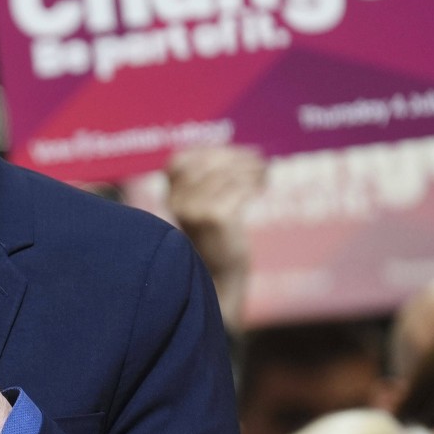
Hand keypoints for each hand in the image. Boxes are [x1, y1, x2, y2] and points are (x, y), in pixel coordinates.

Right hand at [163, 144, 265, 330]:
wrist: (219, 281)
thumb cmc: (216, 241)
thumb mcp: (201, 208)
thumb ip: (207, 182)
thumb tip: (236, 152)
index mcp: (170, 197)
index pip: (182, 161)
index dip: (209, 153)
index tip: (234, 154)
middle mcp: (178, 202)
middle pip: (207, 163)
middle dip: (235, 157)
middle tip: (257, 159)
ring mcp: (196, 210)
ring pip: (226, 174)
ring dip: (250, 168)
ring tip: (263, 170)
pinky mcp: (217, 219)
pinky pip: (239, 188)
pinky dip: (255, 181)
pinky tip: (263, 182)